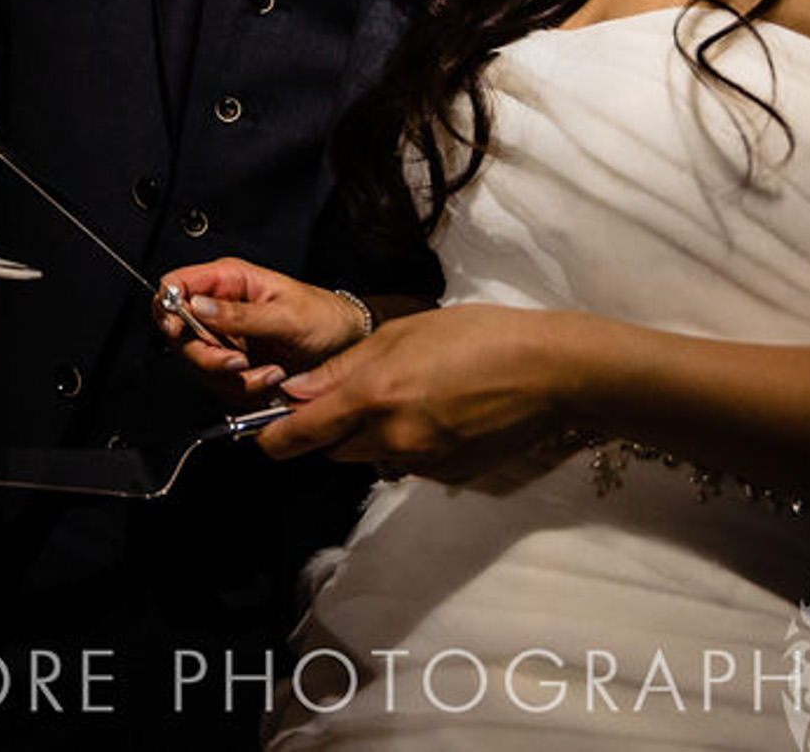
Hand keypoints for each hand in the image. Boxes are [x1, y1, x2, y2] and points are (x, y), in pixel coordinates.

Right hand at [154, 258, 366, 404]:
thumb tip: (198, 307)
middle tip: (237, 363)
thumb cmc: (325, 317)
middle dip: (206, 356)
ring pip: (198, 364)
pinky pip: (219, 384)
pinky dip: (243, 390)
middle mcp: (219, 307)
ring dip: (231, 378)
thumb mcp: (287, 314)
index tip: (178, 329)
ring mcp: (224, 338)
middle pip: (179, 333)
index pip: (175, 285)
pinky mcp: (233, 364)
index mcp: (228, 280)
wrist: (347, 344)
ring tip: (270, 373)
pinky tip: (271, 380)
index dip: (168, 306)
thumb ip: (241, 314)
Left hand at [256, 304, 578, 483]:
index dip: (273, 438)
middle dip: (327, 431)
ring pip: (371, 456)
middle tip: (344, 398)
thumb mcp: (400, 334)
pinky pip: (408, 464)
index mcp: (374, 396)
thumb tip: (297, 391)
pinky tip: (434, 414)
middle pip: (334, 450)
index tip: (261, 435)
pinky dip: (406, 445)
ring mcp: (423, 462)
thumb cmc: (476, 336)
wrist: (549, 372)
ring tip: (403, 397)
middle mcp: (392, 437)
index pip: (302, 433)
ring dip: (368, 437)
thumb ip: (342, 368)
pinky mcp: (450, 475)